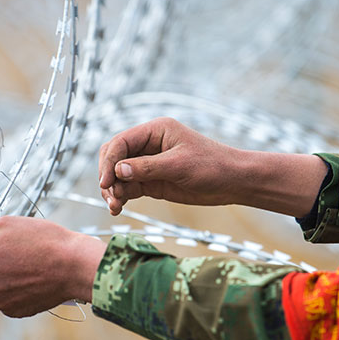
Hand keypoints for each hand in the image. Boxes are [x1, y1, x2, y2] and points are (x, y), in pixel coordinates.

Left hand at [0, 216, 106, 317]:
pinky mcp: (15, 311)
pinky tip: (33, 279)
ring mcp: (0, 301)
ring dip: (3, 278)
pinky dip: (16, 291)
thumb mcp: (6, 224)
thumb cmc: (43, 240)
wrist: (74, 265)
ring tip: (29, 265)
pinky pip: (7, 300)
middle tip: (16, 253)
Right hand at [98, 117, 243, 214]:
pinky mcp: (152, 182)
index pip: (121, 142)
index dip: (109, 162)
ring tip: (115, 207)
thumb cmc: (212, 166)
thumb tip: (118, 172)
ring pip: (118, 175)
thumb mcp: (179, 165)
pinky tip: (118, 208)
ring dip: (112, 190)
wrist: (232, 181)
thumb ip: (147, 168)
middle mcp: (149, 145)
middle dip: (107, 175)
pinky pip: (129, 188)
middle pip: (114, 157)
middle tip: (110, 195)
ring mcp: (149, 164)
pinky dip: (121, 197)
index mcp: (155, 131)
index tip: (106, 182)